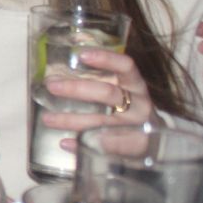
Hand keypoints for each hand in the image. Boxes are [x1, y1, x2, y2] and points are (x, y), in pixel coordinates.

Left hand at [40, 47, 155, 146]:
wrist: (155, 138)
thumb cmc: (131, 108)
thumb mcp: (124, 90)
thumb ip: (101, 80)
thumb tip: (60, 72)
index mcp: (136, 85)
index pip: (125, 67)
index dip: (106, 59)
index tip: (81, 54)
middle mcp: (138, 104)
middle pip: (108, 93)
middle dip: (77, 89)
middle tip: (51, 85)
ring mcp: (136, 127)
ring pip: (101, 122)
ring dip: (71, 120)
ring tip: (47, 118)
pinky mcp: (133, 148)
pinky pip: (103, 148)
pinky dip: (81, 145)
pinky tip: (65, 143)